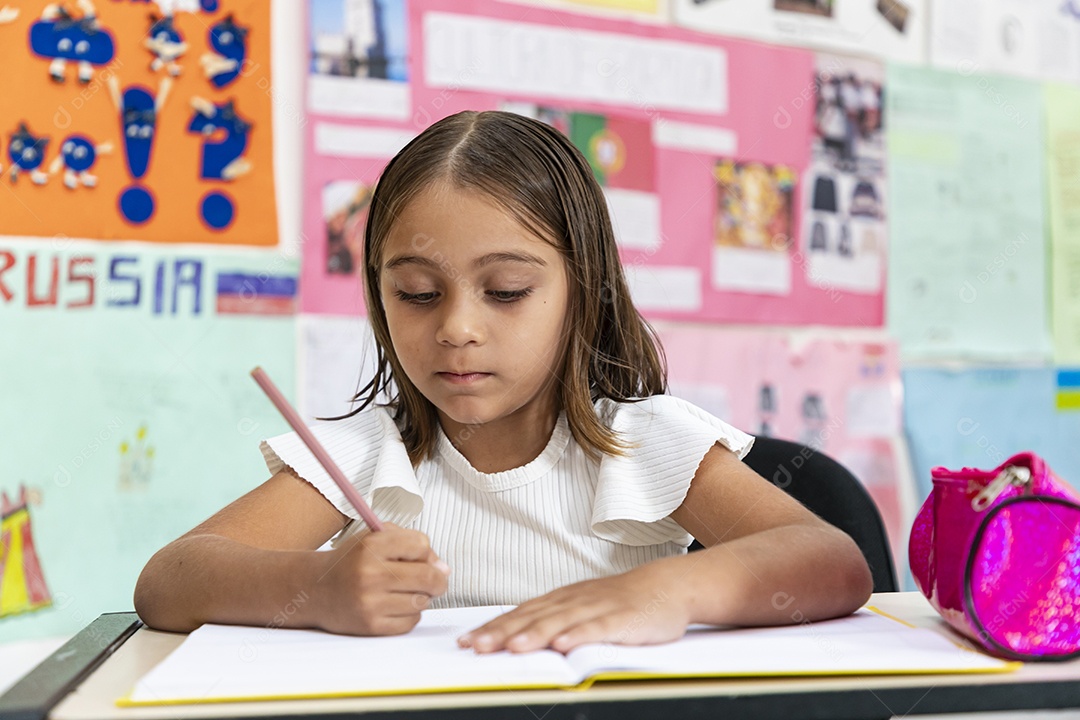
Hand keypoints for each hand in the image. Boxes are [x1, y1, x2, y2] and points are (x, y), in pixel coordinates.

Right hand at [313, 523, 449, 635]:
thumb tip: (443, 569)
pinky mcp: (371, 625)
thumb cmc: (351, 562)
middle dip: (438, 580)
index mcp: (371, 545)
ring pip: (422, 601)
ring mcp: (370, 602)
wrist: (314, 590)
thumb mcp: (374, 539)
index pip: (421, 545)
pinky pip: (411, 622)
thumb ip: (410, 543)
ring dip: (422, 597)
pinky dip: (410, 614)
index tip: (422, 558)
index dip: (428, 553)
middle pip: (429, 577)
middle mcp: (370, 573)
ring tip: (406, 592)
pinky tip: (395, 606)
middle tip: (434, 581)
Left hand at [458, 559, 690, 653]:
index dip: (492, 627)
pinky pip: (598, 628)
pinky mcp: (622, 619)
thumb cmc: (621, 601)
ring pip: (559, 622)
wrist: (666, 586)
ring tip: (511, 646)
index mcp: (561, 600)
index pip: (519, 614)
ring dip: (533, 634)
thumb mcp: (581, 608)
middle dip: (502, 632)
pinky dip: (579, 635)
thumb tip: (515, 638)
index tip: (466, 640)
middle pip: (532, 617)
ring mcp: (597, 609)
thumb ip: (552, 621)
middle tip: (475, 645)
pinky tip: (563, 644)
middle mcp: (573, 601)